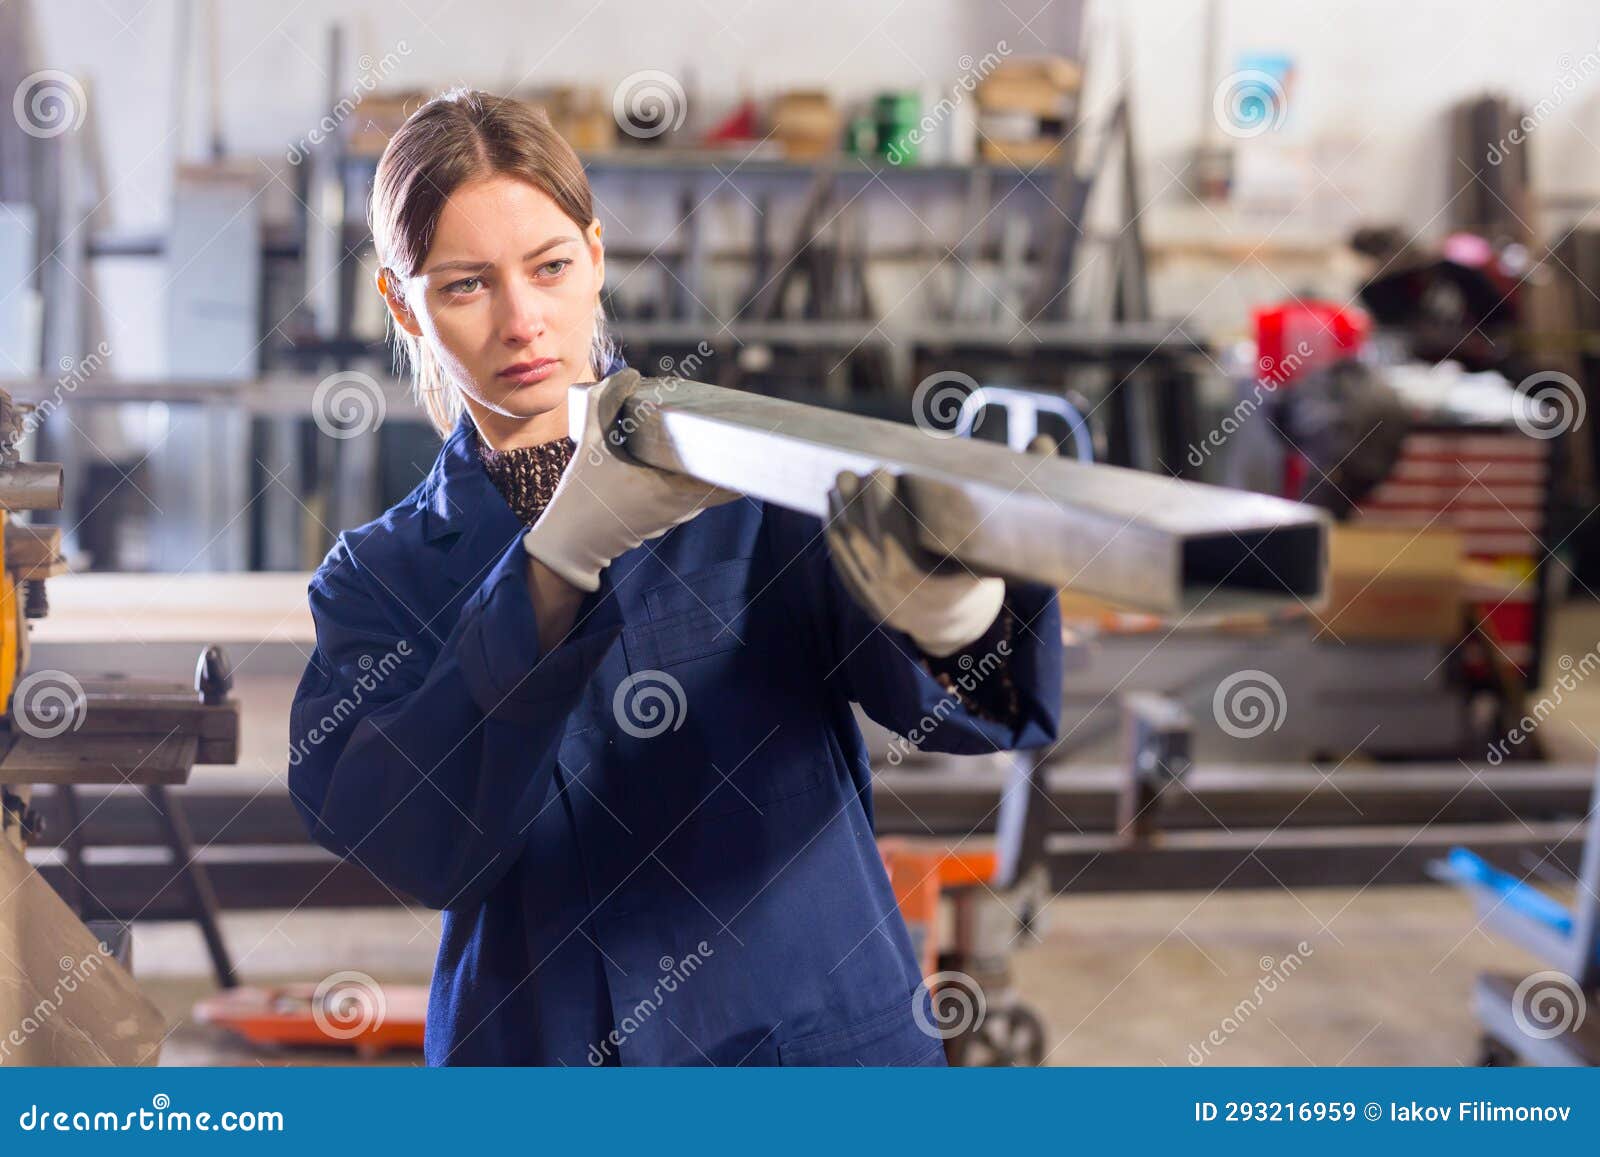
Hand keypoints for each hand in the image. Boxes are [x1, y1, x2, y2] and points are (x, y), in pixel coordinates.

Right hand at [522, 368, 740, 591]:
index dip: (735, 451)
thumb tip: (630, 374)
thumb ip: (604, 403)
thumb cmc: (583, 496)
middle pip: (722, 478)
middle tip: (727, 423)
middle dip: (725, 452)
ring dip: (710, 465)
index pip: (724, 474)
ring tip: (712, 436)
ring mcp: (677, 516)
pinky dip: (695, 477)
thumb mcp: (591, 444)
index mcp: (671, 490)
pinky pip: (694, 495)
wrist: (571, 543)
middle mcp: (682, 507)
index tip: (739, 428)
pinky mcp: (667, 519)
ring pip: (709, 488)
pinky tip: (687, 457)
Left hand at [824, 468, 1004, 657]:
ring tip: (846, 475)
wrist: (950, 622)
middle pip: (873, 540)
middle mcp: (902, 596)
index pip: (905, 540)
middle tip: (870, 468)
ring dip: (844, 507)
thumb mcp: (1004, 542)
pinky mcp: (856, 591)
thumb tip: (1044, 443)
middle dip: (866, 501)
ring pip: (850, 546)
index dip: (892, 506)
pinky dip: (833, 523)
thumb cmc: (982, 569)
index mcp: (938, 587)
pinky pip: (838, 555)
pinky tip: (833, 497)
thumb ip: (1023, 491)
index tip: (890, 469)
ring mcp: (875, 596)